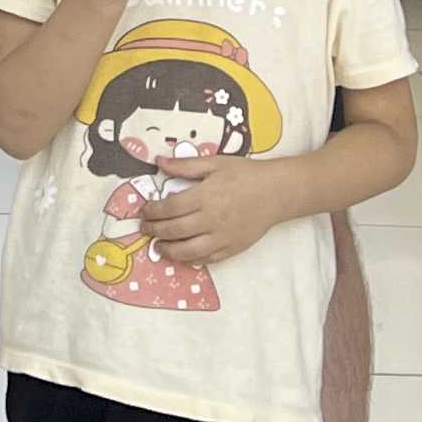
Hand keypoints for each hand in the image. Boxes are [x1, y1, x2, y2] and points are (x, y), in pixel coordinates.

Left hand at [142, 155, 297, 265]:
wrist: (277, 192)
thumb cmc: (246, 174)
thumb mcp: (215, 163)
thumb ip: (185, 165)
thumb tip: (159, 161)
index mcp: (205, 196)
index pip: (170, 208)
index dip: (152, 211)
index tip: (144, 210)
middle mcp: (211, 219)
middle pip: (174, 230)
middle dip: (154, 230)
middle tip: (145, 228)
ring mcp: (222, 237)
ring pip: (188, 251)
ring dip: (168, 250)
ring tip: (158, 245)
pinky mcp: (232, 248)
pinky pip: (207, 259)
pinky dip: (191, 260)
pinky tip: (182, 255)